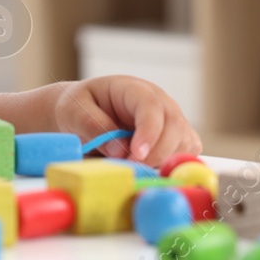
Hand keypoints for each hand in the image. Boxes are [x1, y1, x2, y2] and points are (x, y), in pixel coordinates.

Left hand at [50, 75, 200, 166]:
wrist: (81, 114)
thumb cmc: (78, 108)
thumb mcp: (74, 111)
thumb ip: (94, 127)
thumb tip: (120, 151)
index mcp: (133, 89)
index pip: (150, 105)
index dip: (148, 131)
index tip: (137, 154)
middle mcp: (158, 102)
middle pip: (175, 125)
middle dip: (158, 152)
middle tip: (134, 170)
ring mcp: (169, 120)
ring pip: (184, 142)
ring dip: (165, 161)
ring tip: (136, 169)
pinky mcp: (174, 139)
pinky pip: (185, 154)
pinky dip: (173, 166)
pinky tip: (150, 170)